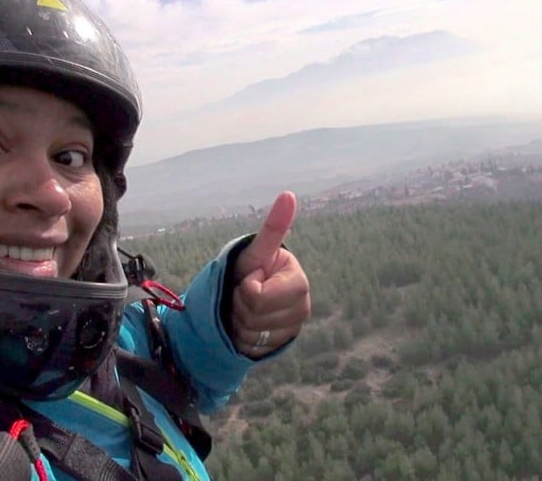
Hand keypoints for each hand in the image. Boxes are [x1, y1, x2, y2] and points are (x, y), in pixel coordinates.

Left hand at [229, 191, 310, 357]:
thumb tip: (288, 194)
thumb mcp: (255, 252)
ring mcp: (293, 329)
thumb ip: (273, 228)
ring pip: (252, 334)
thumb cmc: (249, 268)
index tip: (251, 277)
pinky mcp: (281, 345)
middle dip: (240, 304)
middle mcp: (302, 307)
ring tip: (244, 307)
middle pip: (256, 317)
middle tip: (245, 292)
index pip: (261, 296)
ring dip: (239, 321)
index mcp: (298, 282)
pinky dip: (242, 337)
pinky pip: (253, 348)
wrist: (242, 294)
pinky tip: (246, 325)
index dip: (247, 288)